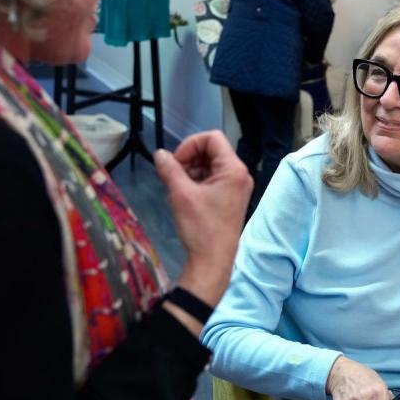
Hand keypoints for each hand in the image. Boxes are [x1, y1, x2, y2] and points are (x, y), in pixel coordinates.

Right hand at [154, 131, 251, 305]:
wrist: (213, 261)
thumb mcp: (181, 194)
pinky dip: (197, 182)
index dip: (190, 144)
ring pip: (210, 165)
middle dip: (189, 159)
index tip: (176, 162)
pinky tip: (184, 196)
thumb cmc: (201, 227)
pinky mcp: (230, 198)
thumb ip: (170, 169)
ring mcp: (236, 188)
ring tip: (177, 188)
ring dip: (191, 171)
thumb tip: (160, 154)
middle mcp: (240, 175)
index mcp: (234, 170)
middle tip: (173, 176)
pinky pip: (212, 179)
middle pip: (212, 151)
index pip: (212, 138)